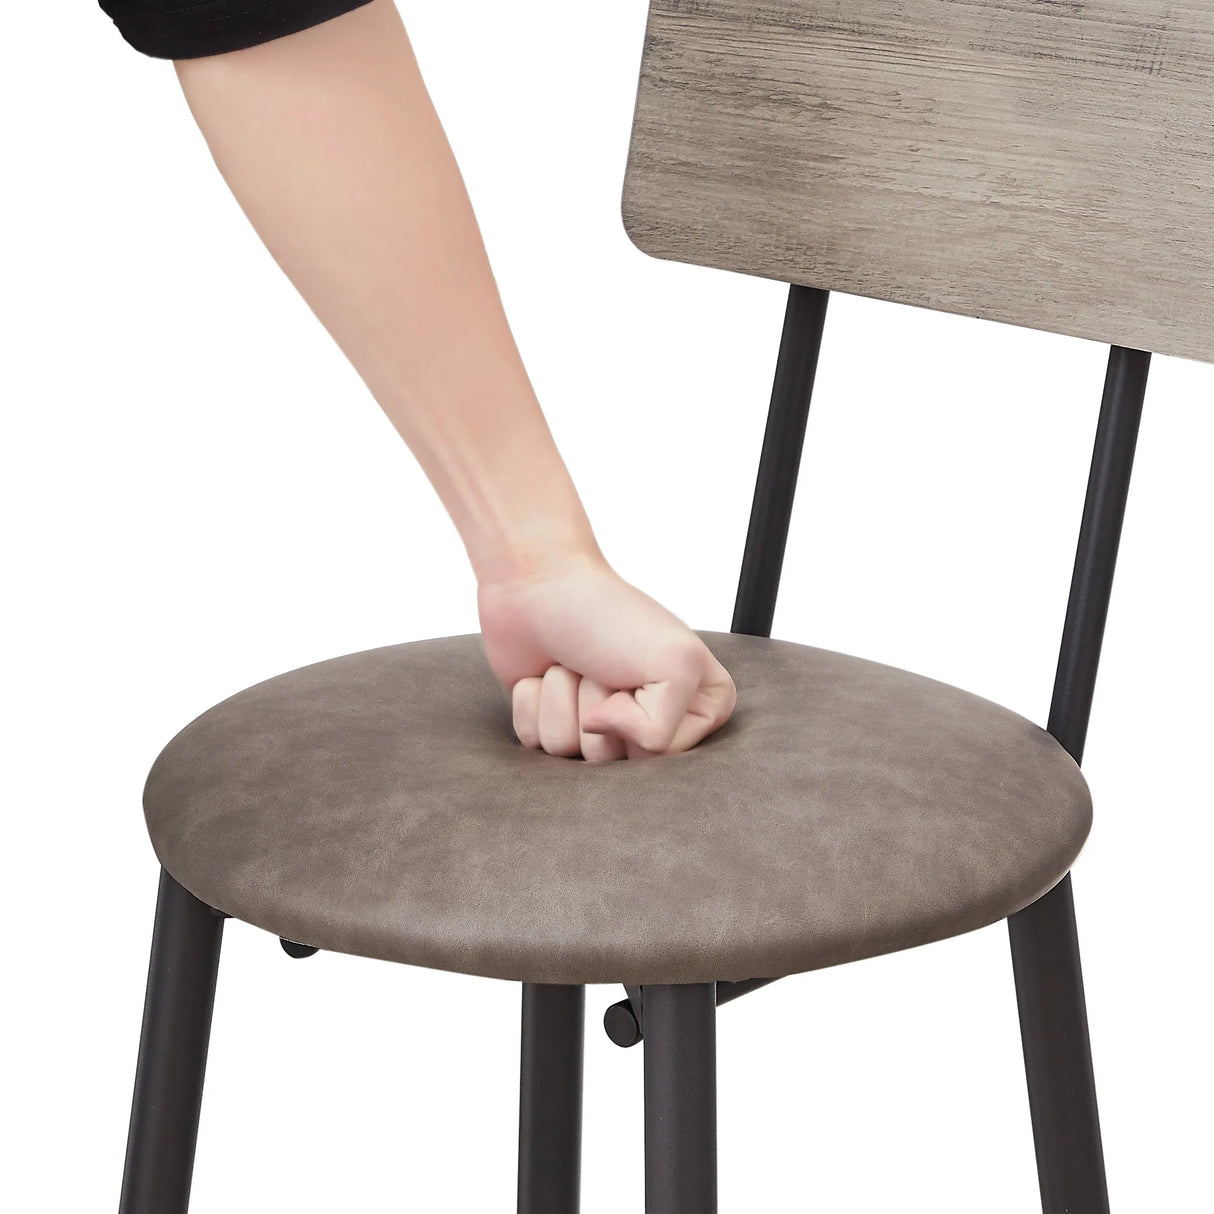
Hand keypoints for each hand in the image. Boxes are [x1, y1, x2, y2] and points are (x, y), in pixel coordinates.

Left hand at [477, 550, 736, 761]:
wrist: (539, 582)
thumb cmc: (610, 614)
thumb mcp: (675, 665)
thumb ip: (663, 730)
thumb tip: (597, 736)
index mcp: (698, 707)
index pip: (666, 758)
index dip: (644, 718)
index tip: (641, 671)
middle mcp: (649, 721)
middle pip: (616, 764)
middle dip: (601, 708)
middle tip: (604, 665)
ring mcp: (597, 726)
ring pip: (571, 754)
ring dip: (563, 701)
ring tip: (574, 662)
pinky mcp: (551, 722)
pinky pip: (536, 744)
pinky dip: (533, 704)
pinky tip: (541, 672)